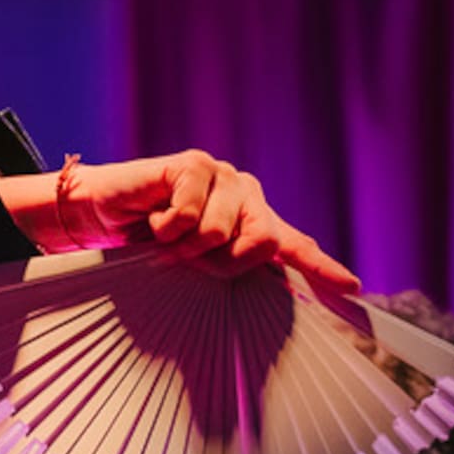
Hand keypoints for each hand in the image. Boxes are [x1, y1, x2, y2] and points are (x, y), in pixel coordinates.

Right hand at [0, 152, 358, 290]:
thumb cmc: (147, 247)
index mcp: (254, 223)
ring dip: (185, 246)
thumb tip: (259, 286)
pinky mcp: (191, 164)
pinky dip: (166, 226)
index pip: (294, 247)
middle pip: (261, 243)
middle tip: (187, 261)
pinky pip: (190, 212)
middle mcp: (246, 196)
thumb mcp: (191, 271)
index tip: (351, 288)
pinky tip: (154, 219)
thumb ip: (226, 274)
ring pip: (221, 231)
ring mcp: (221, 176)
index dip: (322, 268)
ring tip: (165, 240)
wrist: (102, 216)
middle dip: (221, 264)